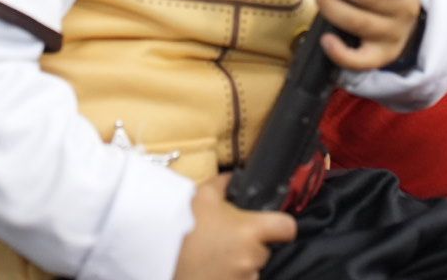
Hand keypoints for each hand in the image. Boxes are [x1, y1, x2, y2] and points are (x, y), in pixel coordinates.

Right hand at [173, 174, 295, 279]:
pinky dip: (230, 277)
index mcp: (250, 230)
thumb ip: (222, 184)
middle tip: (228, 240)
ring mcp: (243, 279)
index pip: (287, 228)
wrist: (159, 257)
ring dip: (240, 265)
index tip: (273, 226)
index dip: (281, 226)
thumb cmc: (183, 227)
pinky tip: (212, 269)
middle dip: (251, 246)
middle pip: (265, 251)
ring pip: (252, 270)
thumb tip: (232, 177)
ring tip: (216, 257)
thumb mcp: (201, 197)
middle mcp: (251, 257)